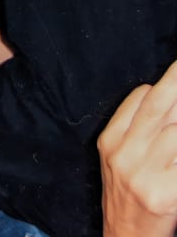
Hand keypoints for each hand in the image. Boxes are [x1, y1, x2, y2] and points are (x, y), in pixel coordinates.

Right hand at [99, 60, 176, 236]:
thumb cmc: (127, 199)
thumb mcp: (116, 160)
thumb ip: (134, 128)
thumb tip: (154, 92)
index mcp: (111, 141)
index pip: (140, 99)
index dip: (164, 82)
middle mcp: (125, 154)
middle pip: (160, 106)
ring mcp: (144, 174)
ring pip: (175, 129)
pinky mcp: (165, 194)